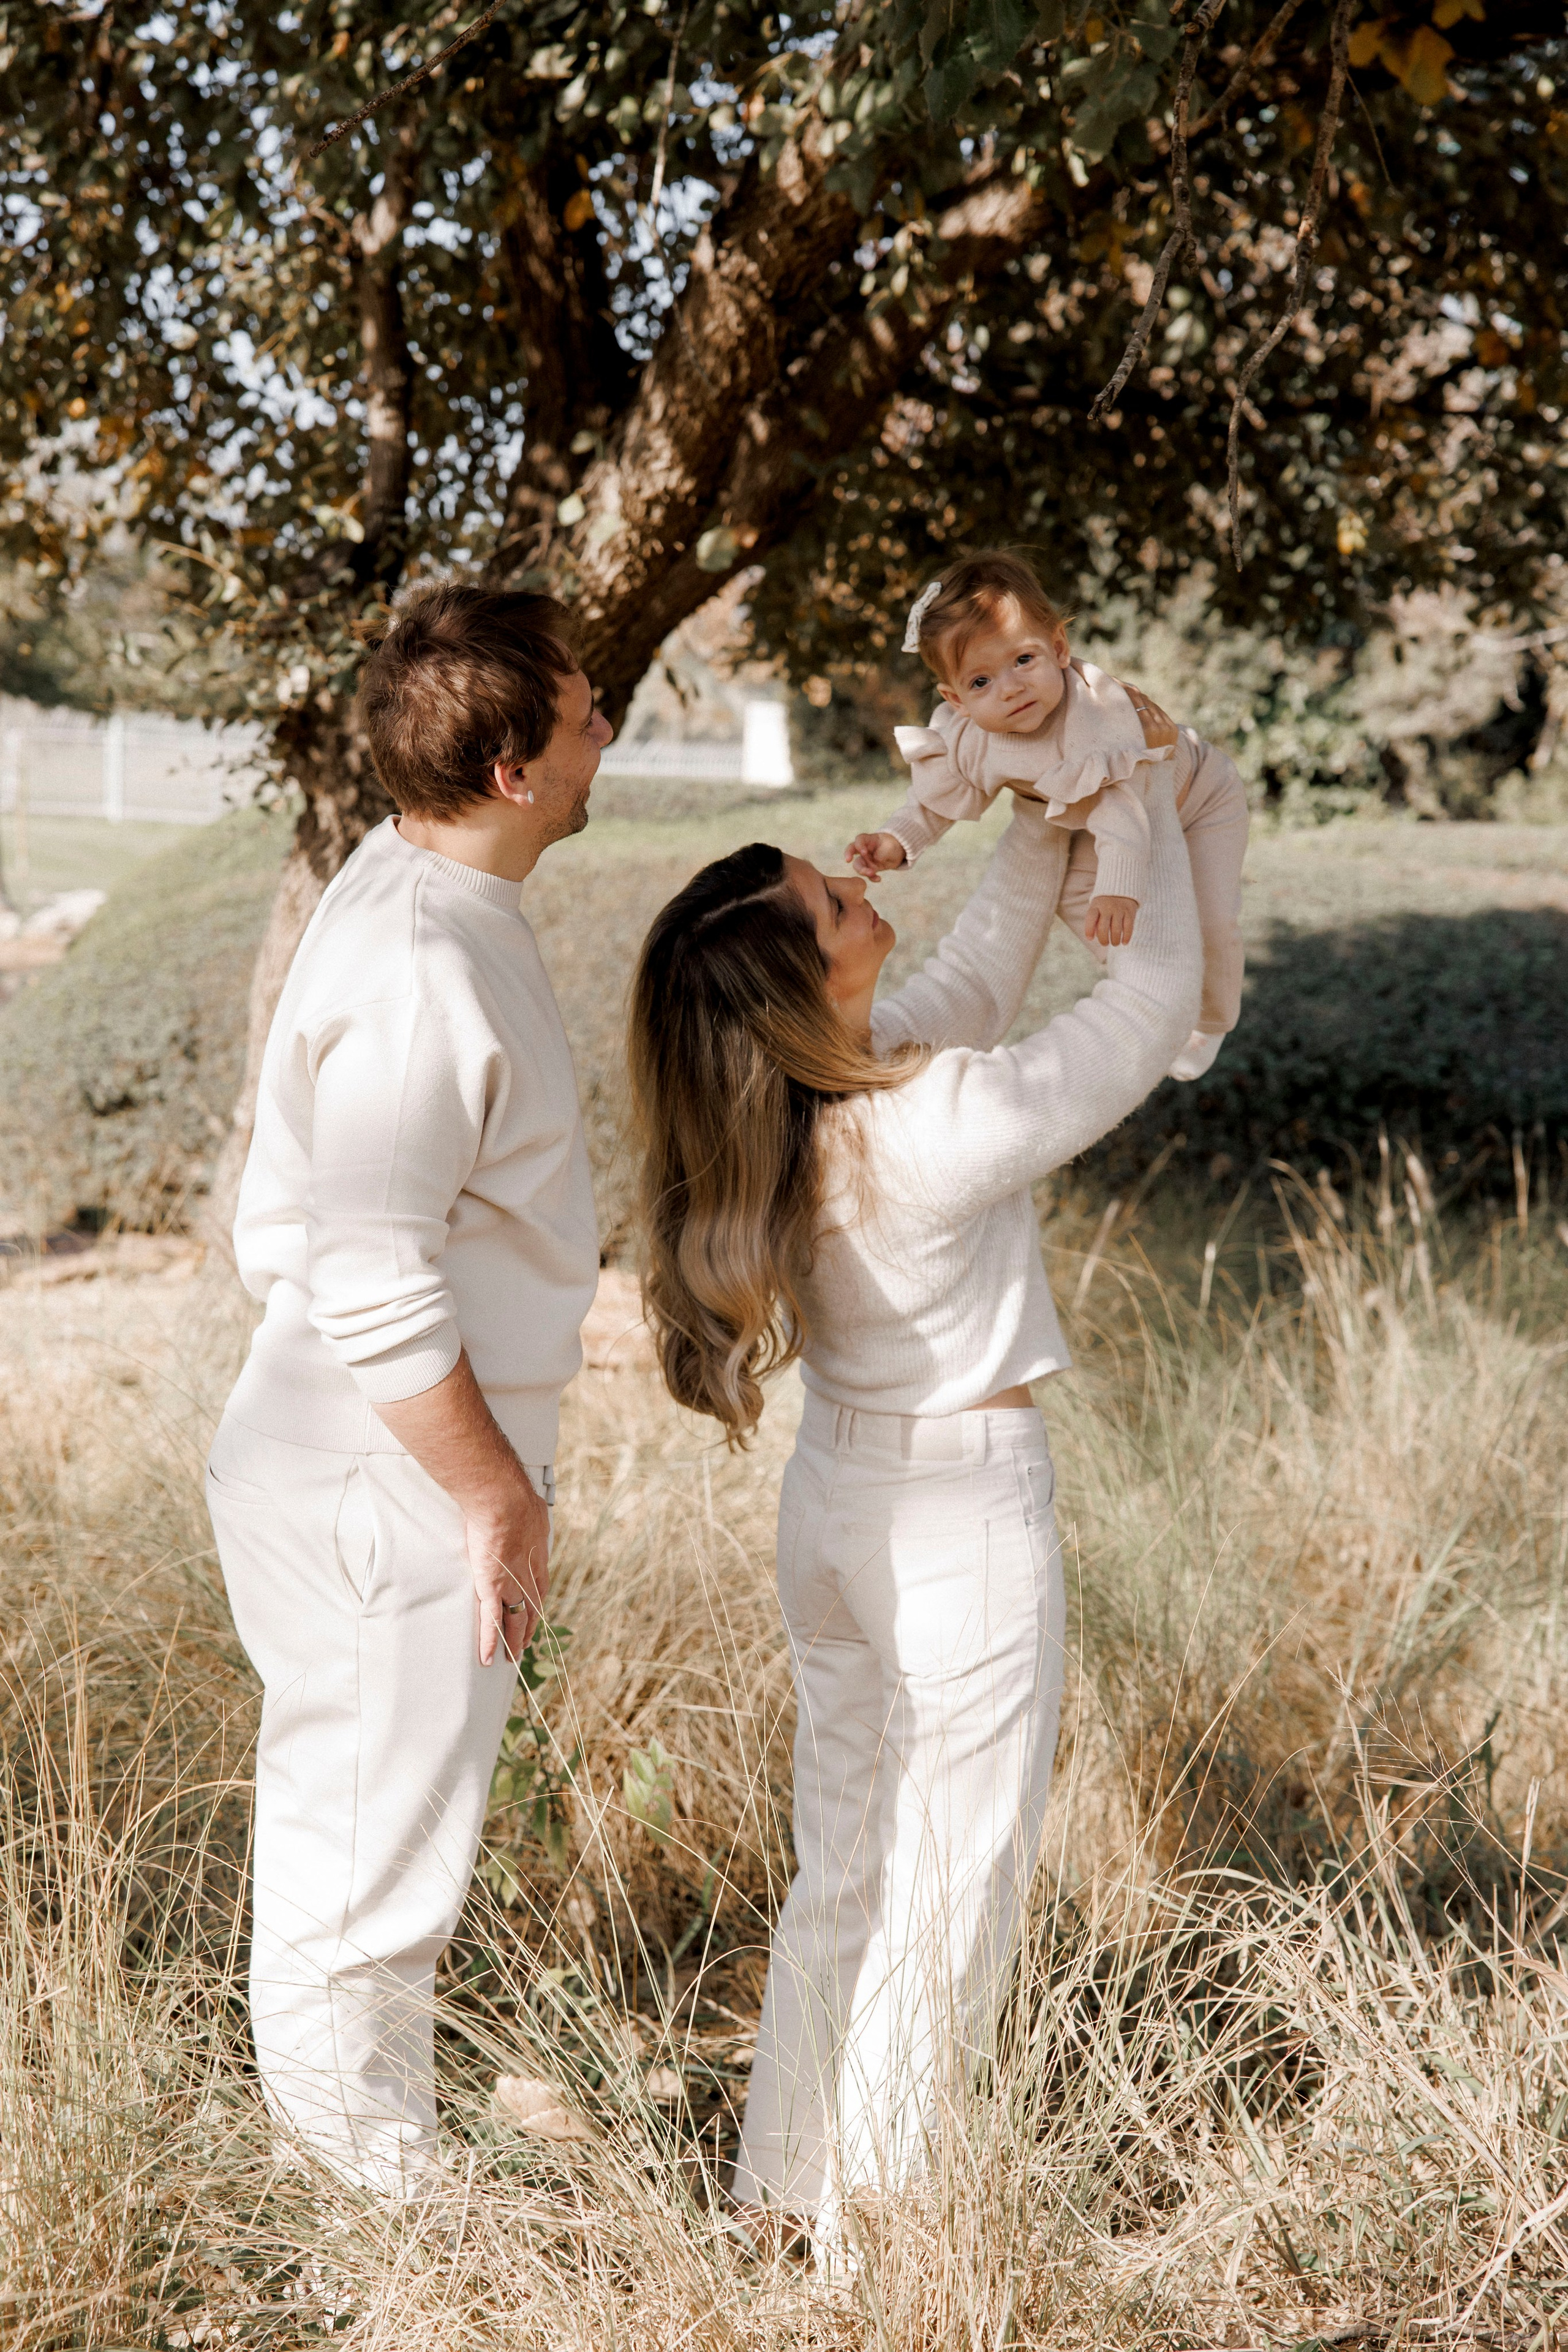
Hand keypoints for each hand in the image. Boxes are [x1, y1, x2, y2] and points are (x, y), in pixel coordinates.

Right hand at [466, 1468, 550, 1666]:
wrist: (502, 1499)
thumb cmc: (514, 1497)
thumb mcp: (534, 1509)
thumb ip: (532, 1517)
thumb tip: (533, 1511)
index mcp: (538, 1557)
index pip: (540, 1588)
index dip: (536, 1603)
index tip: (534, 1613)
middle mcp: (529, 1575)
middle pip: (532, 1609)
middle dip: (529, 1628)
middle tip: (525, 1644)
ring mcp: (512, 1584)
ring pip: (516, 1620)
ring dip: (514, 1641)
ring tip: (511, 1658)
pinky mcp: (493, 1588)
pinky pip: (492, 1621)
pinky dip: (490, 1641)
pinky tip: (488, 1658)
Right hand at [845, 830, 906, 880]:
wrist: (898, 853)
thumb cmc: (892, 845)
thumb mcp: (891, 847)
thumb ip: (883, 852)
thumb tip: (876, 859)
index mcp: (869, 840)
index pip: (860, 839)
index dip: (859, 845)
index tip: (863, 852)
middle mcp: (864, 849)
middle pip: (852, 850)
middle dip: (849, 855)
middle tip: (849, 861)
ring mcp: (866, 859)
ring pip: (858, 865)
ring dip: (863, 870)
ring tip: (872, 873)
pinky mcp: (870, 868)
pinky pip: (868, 874)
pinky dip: (872, 878)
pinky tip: (878, 879)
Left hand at [1085, 893, 1137, 946]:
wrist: (1123, 885)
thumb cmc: (1105, 902)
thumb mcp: (1096, 906)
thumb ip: (1094, 920)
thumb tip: (1093, 937)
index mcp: (1096, 905)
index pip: (1091, 918)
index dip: (1089, 930)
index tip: (1090, 938)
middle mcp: (1107, 907)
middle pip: (1103, 927)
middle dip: (1103, 939)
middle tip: (1105, 943)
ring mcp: (1119, 909)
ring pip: (1116, 929)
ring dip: (1115, 940)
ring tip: (1114, 943)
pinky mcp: (1130, 911)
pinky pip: (1128, 927)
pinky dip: (1126, 937)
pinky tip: (1124, 942)